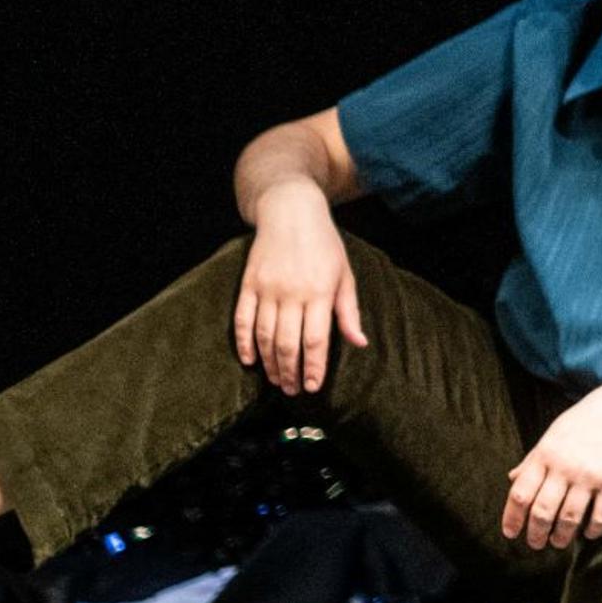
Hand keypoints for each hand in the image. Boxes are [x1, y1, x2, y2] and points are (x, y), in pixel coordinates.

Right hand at [232, 188, 368, 393]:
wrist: (291, 211)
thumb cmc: (324, 245)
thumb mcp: (344, 274)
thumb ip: (348, 311)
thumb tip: (359, 343)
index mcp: (320, 292)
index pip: (315, 340)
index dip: (313, 367)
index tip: (312, 387)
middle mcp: (292, 293)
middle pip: (288, 343)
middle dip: (290, 371)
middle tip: (292, 390)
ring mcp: (267, 288)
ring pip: (264, 335)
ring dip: (269, 362)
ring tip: (276, 380)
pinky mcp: (248, 283)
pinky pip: (242, 319)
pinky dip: (244, 342)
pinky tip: (250, 360)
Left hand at [503, 382, 601, 549]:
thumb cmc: (589, 418)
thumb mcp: (555, 433)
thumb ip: (533, 458)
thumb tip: (512, 479)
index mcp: (546, 454)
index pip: (521, 494)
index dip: (512, 518)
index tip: (511, 534)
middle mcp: (565, 467)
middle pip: (542, 512)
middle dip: (536, 534)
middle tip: (536, 544)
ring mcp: (590, 476)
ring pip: (569, 519)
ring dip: (561, 537)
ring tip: (559, 542)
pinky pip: (600, 516)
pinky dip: (593, 530)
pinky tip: (589, 533)